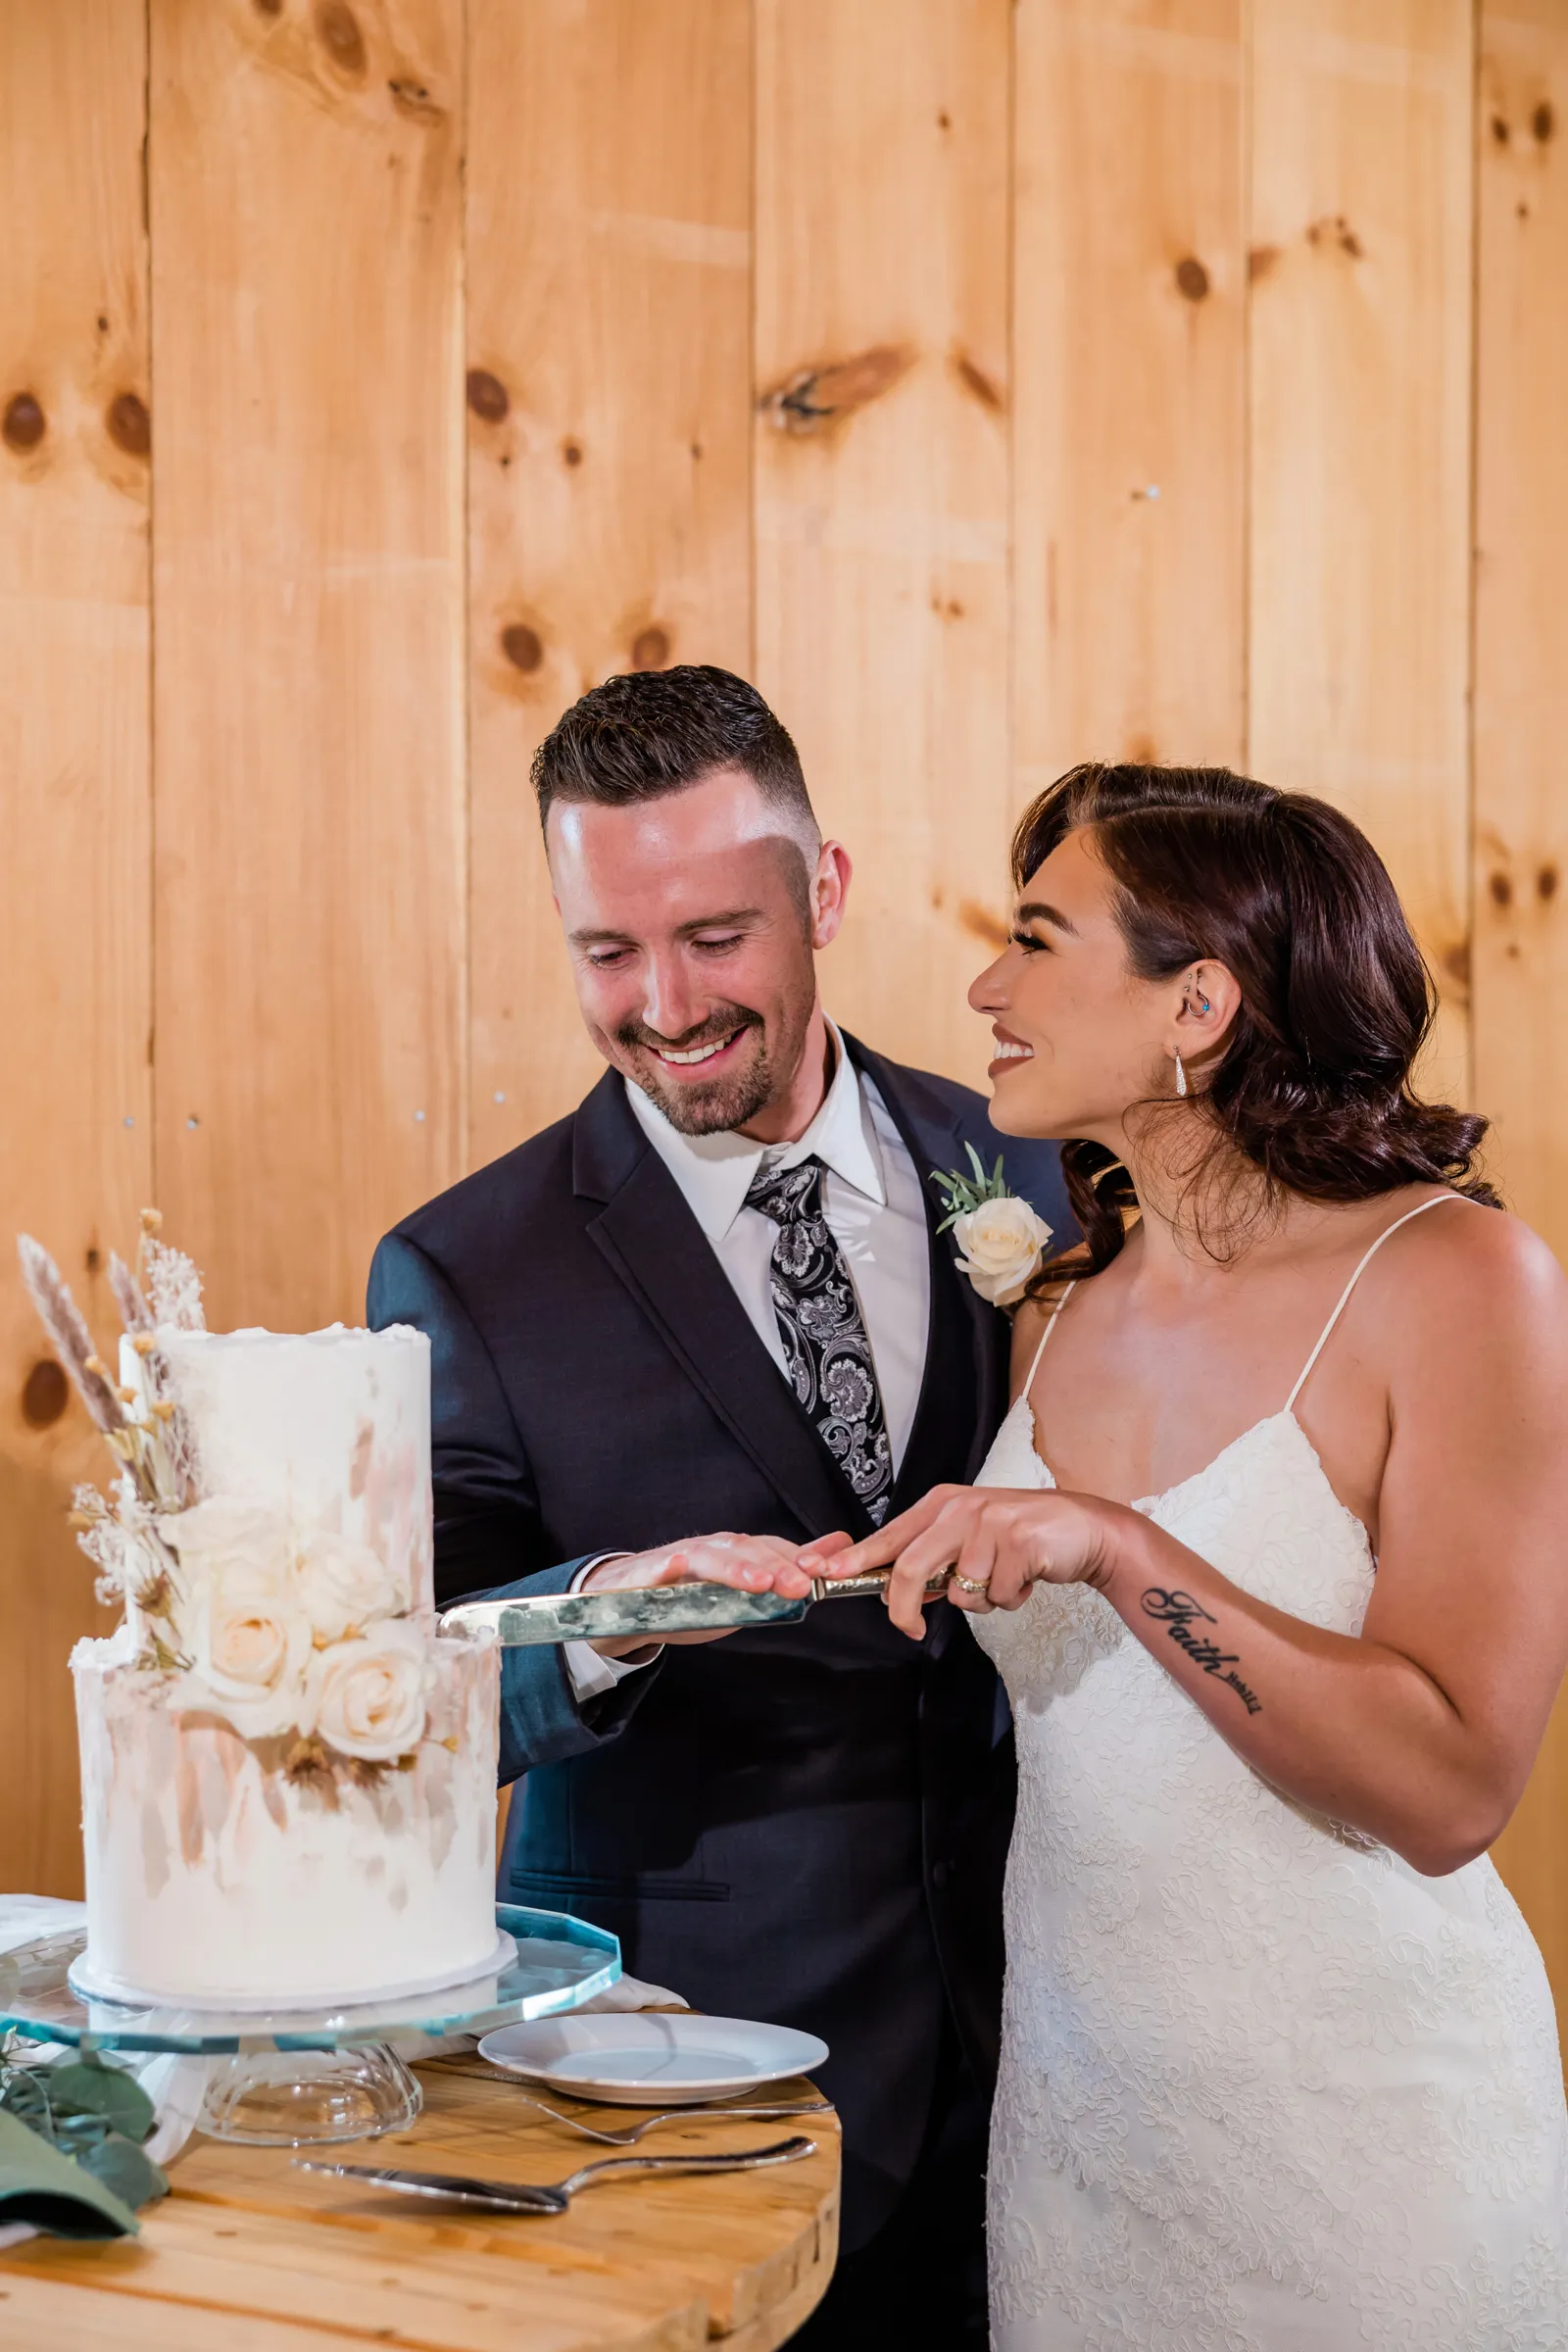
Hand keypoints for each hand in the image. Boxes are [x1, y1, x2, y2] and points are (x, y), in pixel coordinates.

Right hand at [583, 1531, 851, 1654]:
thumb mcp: (740, 1595)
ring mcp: (679, 1557)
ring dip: (736, 1568)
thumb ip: (786, 1573)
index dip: (798, 1558)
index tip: (824, 1573)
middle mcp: (711, 1549)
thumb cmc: (685, 1600)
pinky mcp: (648, 1572)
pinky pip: (661, 1567)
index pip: (772, 1549)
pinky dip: (673, 1566)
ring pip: (710, 1556)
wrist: (620, 1606)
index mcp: (735, 1555)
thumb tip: (838, 1549)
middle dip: (775, 1566)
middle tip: (801, 1585)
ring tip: (760, 1585)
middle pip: (746, 1549)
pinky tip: (683, 1570)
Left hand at [798, 1486, 1121, 1638]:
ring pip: (961, 1593)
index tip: (825, 1575)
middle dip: (906, 1608)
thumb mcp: (970, 1538)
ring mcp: (990, 1523)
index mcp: (941, 1504)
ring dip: (983, 1601)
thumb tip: (897, 1594)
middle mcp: (960, 1508)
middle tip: (910, 1629)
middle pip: (912, 1568)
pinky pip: (997, 1597)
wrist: (1082, 1529)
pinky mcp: (1018, 1541)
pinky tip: (1026, 1575)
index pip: (889, 1537)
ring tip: (1005, 1578)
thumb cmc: (1020, 1538)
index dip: (856, 1560)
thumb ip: (934, 1560)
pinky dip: (1010, 1599)